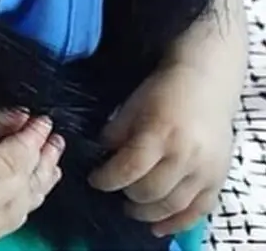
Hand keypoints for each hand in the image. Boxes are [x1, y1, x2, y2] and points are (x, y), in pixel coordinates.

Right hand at [0, 109, 64, 243]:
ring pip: (27, 203)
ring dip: (43, 178)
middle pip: (24, 182)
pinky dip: (32, 196)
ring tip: (54, 154)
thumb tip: (26, 118)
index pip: (13, 160)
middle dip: (42, 157)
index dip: (32, 139)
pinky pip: (19, 216)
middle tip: (55, 136)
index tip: (45, 120)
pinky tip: (39, 179)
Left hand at [88, 63, 234, 236]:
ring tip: (131, 208)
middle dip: (126, 195)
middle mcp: (184, 156)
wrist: (205, 84)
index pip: (129, 168)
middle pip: (149, 191)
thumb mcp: (131, 105)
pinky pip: (198, 211)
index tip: (94, 179)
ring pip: (172, 206)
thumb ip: (115, 132)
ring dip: (148, 213)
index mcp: (158, 133)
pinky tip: (158, 227)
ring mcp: (204, 170)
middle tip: (115, 191)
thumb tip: (102, 157)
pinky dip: (177, 223)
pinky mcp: (218, 179)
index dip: (107, 179)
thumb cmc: (162, 92)